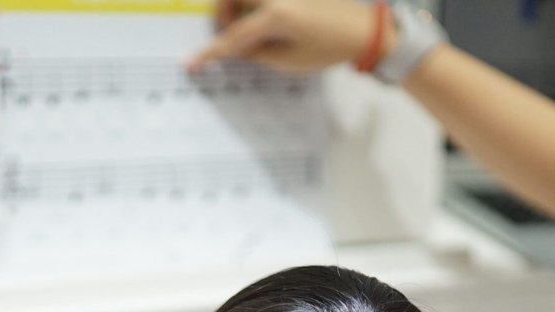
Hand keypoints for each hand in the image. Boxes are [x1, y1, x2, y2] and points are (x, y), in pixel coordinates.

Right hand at [189, 0, 389, 73]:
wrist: (363, 28)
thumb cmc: (329, 48)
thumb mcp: (289, 61)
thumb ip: (256, 52)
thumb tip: (234, 47)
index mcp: (277, 15)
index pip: (234, 36)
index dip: (211, 52)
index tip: (190, 63)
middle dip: (224, 14)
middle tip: (230, 33)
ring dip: (238, 4)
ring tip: (249, 23)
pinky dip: (254, 5)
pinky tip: (262, 16)